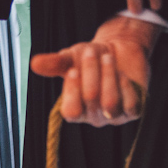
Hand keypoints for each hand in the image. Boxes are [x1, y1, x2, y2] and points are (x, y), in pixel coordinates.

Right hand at [30, 16, 160, 125]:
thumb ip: (54, 64)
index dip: (72, 91)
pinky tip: (123, 74)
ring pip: (111, 103)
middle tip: (92, 51)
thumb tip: (34, 64)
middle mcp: (93, 117)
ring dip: (109, 75)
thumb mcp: (71, 58)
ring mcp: (114, 116)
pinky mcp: (133, 111)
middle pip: (91, 99)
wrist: (120, 50)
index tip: (74, 68)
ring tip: (107, 57)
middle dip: (92, 71)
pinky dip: (126, 85)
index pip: (71, 112)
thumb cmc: (92, 58)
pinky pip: (130, 104)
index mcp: (75, 110)